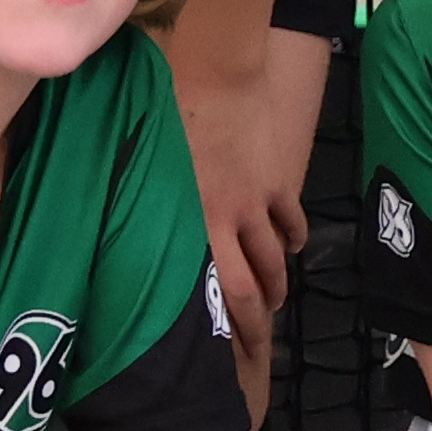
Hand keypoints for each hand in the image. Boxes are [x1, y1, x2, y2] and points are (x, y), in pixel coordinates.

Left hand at [175, 64, 309, 355]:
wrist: (218, 75)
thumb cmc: (169, 114)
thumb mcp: (149, 169)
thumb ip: (154, 208)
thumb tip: (135, 239)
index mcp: (192, 224)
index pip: (215, 293)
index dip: (225, 329)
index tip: (225, 355)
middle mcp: (228, 222)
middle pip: (251, 289)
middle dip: (259, 324)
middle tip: (260, 349)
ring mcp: (258, 203)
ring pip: (276, 259)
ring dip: (279, 284)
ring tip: (277, 299)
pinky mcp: (278, 181)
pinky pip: (292, 220)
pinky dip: (296, 238)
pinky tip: (294, 247)